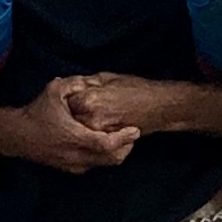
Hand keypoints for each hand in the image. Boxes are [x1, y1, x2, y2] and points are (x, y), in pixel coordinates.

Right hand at [13, 76, 139, 170]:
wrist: (17, 135)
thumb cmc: (37, 112)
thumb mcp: (55, 90)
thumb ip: (75, 84)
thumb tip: (91, 82)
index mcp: (75, 137)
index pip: (107, 144)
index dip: (124, 138)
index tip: (135, 129)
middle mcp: (75, 155)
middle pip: (110, 159)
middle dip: (126, 148)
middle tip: (132, 135)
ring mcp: (72, 164)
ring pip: (103, 164)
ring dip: (116, 154)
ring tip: (123, 140)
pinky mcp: (68, 168)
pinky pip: (93, 166)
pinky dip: (104, 158)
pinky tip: (105, 145)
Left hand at [66, 71, 185, 136]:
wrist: (159, 108)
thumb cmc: (136, 89)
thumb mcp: (107, 77)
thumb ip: (85, 83)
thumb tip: (70, 86)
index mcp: (88, 99)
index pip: (63, 102)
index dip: (64, 100)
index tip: (64, 99)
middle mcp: (89, 118)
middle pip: (66, 120)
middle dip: (67, 115)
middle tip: (71, 111)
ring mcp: (97, 134)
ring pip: (76, 132)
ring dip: (76, 127)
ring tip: (82, 121)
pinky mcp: (106, 143)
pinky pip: (88, 141)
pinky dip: (87, 136)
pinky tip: (93, 129)